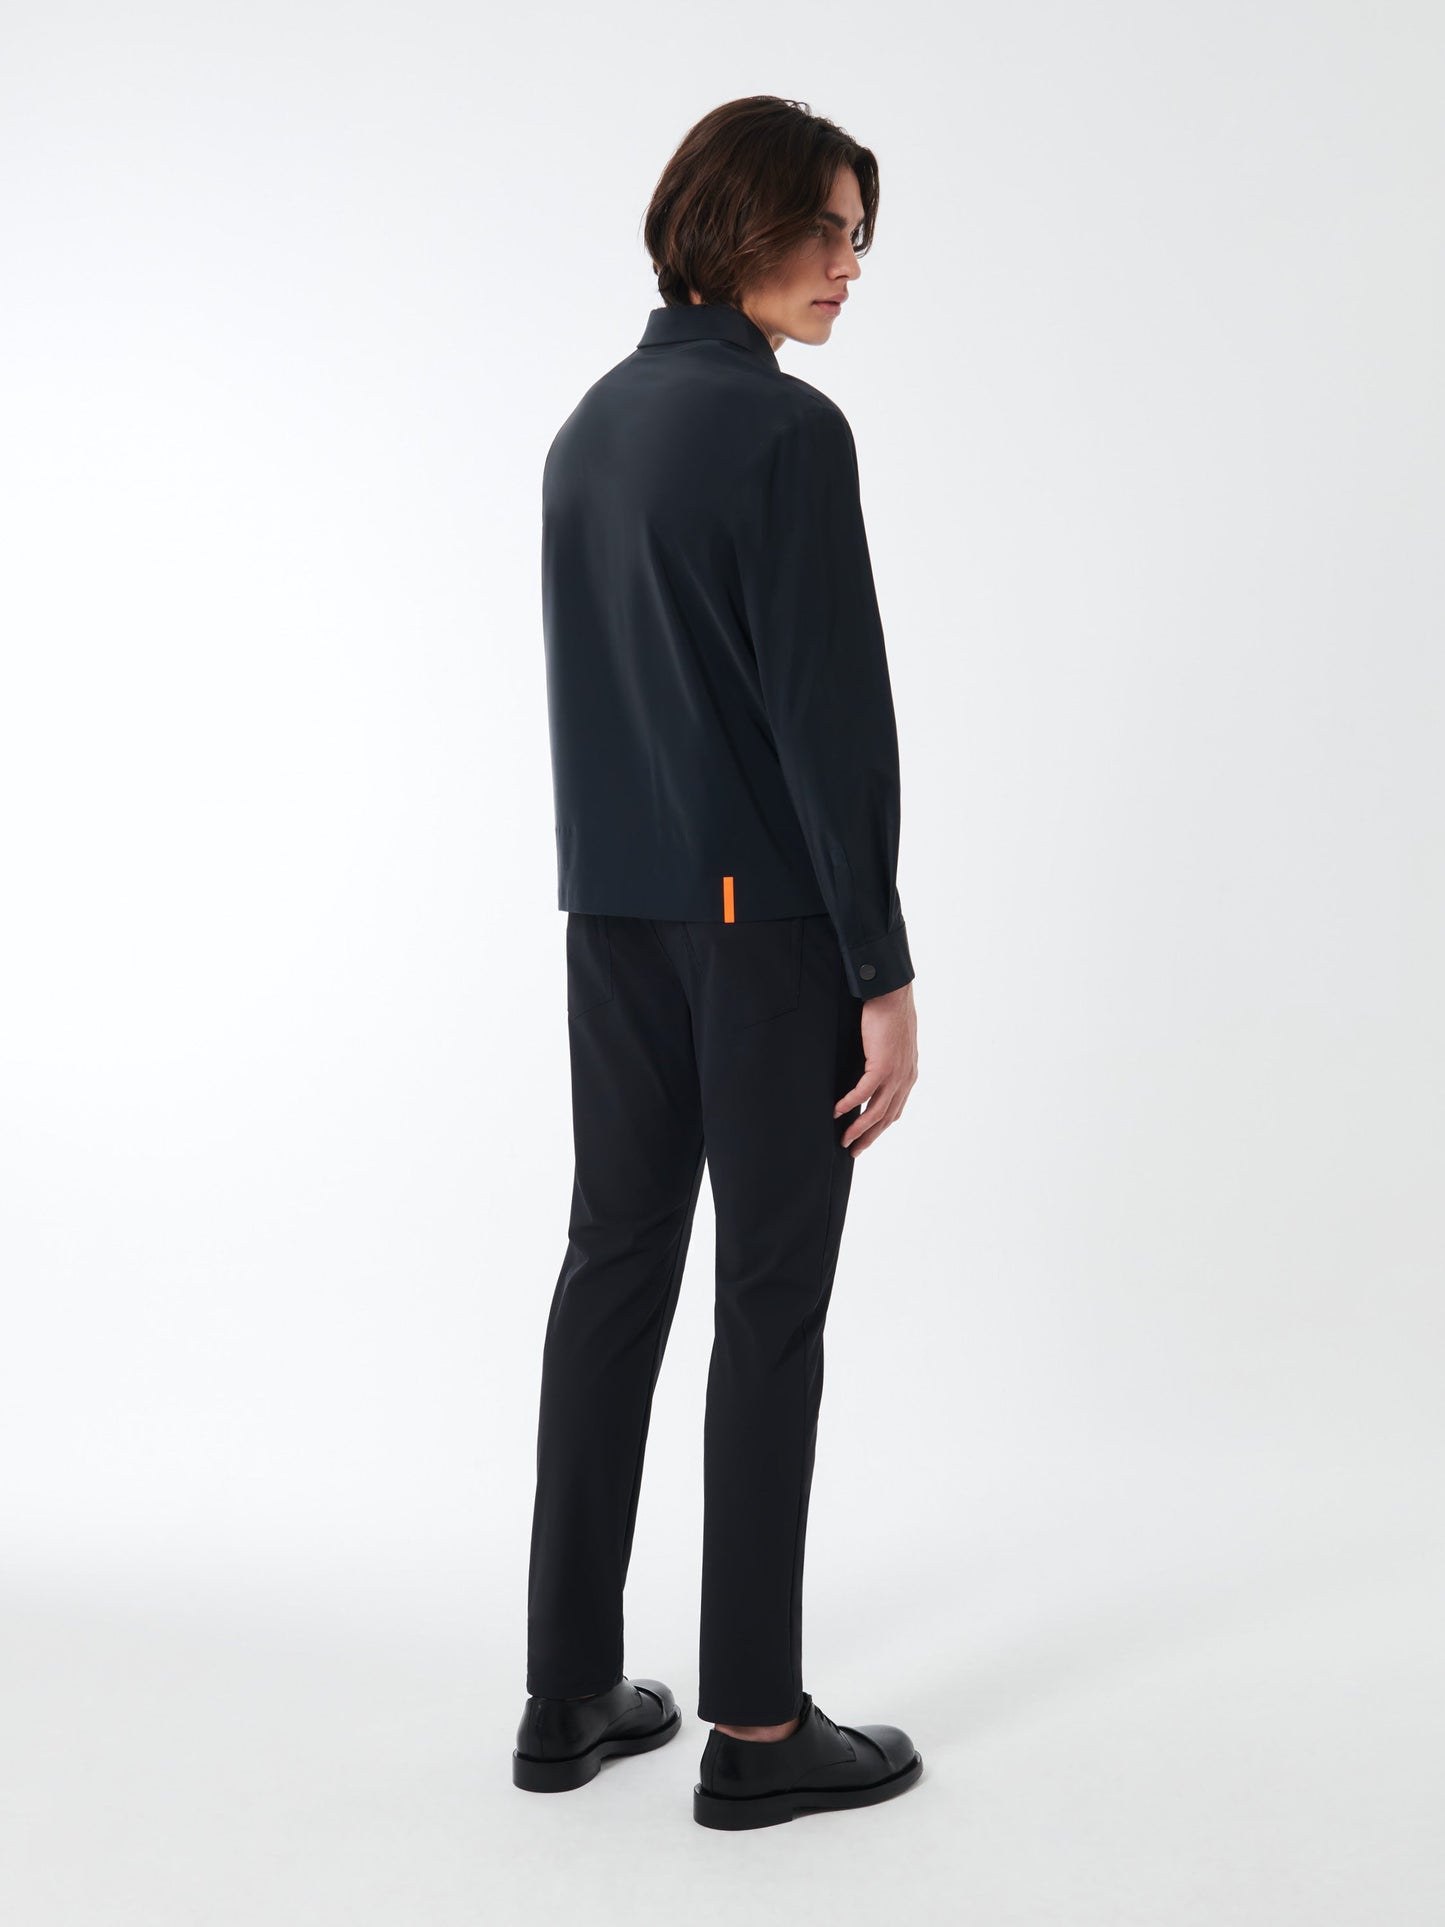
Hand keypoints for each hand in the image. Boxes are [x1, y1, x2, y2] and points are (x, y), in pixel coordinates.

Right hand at [833, 981, 917, 1156]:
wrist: (893, 996)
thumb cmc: (889, 1015)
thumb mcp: (890, 1044)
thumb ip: (883, 1060)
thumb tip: (869, 1068)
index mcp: (908, 1075)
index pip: (894, 1109)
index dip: (879, 1127)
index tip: (866, 1138)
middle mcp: (905, 1079)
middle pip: (886, 1117)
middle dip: (869, 1137)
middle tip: (853, 1150)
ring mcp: (895, 1074)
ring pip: (876, 1111)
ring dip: (858, 1128)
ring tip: (843, 1139)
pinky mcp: (882, 1066)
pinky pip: (863, 1093)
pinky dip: (849, 1104)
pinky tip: (837, 1112)